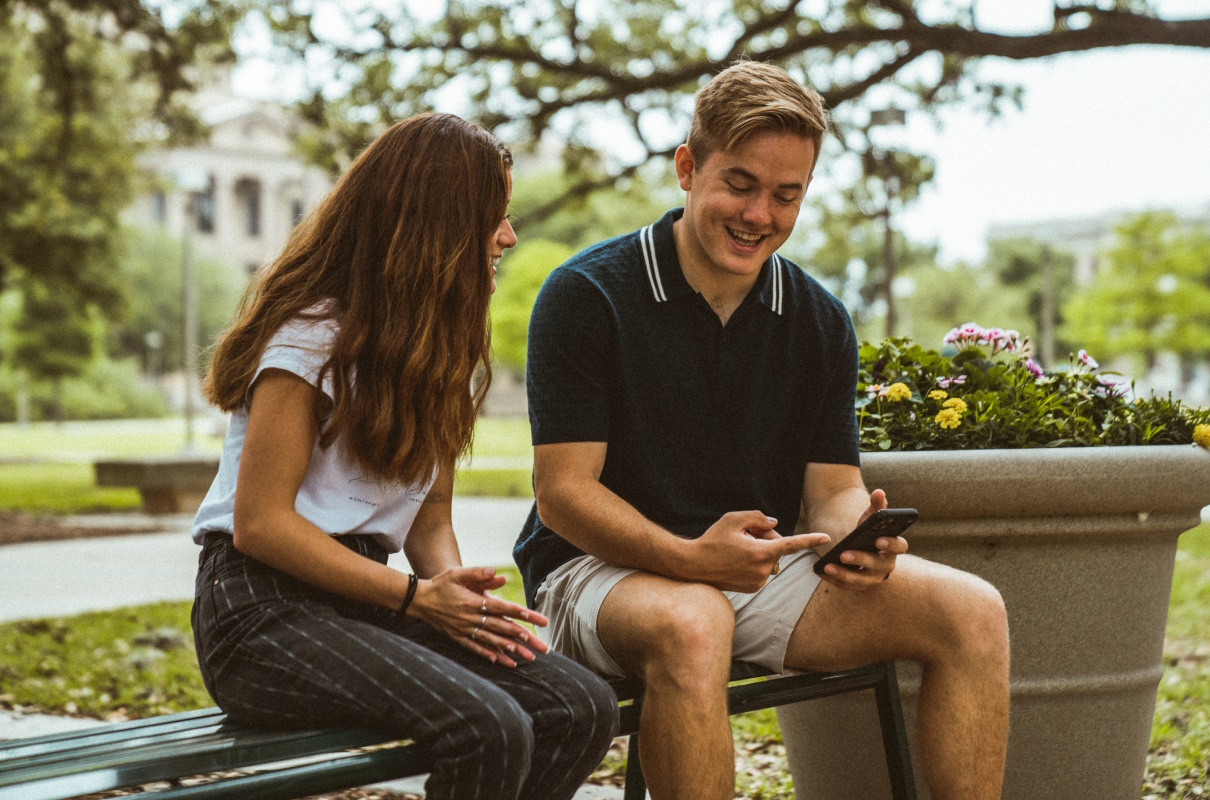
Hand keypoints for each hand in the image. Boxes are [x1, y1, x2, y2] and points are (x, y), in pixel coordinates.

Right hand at [409, 566, 549, 666]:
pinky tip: (505, 662)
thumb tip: (497, 572)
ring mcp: (465, 630)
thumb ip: (478, 573)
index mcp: (473, 602)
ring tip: (529, 657)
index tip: (538, 619)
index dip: (521, 614)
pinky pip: (478, 649)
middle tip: (542, 647)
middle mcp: (471, 619)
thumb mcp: (458, 573)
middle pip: (502, 628)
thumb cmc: (442, 584)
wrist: (419, 600)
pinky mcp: (459, 638)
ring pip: (493, 642)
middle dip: (524, 638)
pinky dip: (491, 655)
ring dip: (512, 650)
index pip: (503, 608)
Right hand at [688, 510, 830, 592]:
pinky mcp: (753, 588)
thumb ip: (757, 517)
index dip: (810, 539)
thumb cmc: (712, 540)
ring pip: (768, 558)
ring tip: (735, 549)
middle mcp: (763, 569)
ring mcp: (759, 581)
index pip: (791, 544)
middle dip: (765, 538)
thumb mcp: (733, 519)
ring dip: (758, 550)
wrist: (693, 566)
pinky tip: (735, 560)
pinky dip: (753, 562)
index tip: (827, 537)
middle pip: (776, 547)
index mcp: (761, 552)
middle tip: (743, 534)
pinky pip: (761, 569)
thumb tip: (773, 524)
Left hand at [817, 489, 907, 589]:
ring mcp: (872, 578)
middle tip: (844, 554)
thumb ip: (875, 506)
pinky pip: (846, 585)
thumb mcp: (869, 518)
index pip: (900, 547)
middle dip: (861, 560)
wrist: (858, 548)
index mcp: (893, 547)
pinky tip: (821, 571)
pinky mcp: (858, 585)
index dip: (891, 545)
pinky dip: (833, 579)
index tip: (878, 540)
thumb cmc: (867, 531)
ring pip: (860, 580)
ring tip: (828, 565)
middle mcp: (886, 566)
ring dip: (844, 574)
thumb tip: (879, 492)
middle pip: (877, 566)